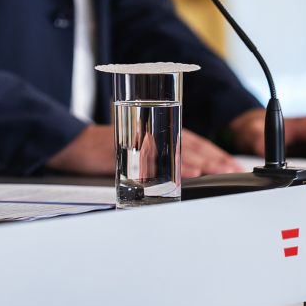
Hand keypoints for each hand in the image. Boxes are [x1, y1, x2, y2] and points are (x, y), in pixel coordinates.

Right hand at [48, 124, 243, 177]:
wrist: (72, 146)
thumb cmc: (103, 150)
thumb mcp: (135, 150)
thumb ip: (158, 159)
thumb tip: (188, 174)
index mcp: (156, 132)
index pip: (193, 141)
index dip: (214, 152)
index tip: (233, 165)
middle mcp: (151, 132)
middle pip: (189, 143)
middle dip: (213, 157)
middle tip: (233, 169)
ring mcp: (140, 140)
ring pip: (175, 148)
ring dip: (198, 160)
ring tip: (217, 170)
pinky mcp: (129, 150)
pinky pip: (154, 158)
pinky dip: (171, 165)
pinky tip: (186, 172)